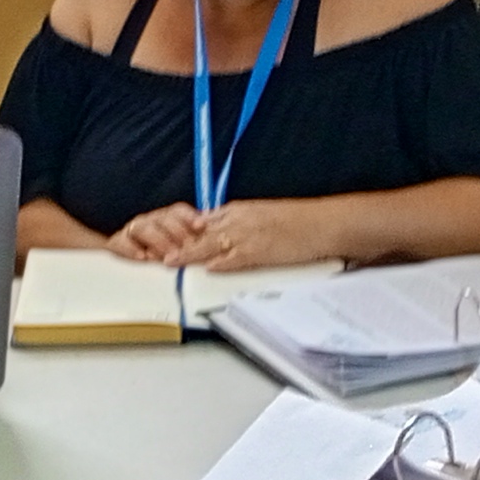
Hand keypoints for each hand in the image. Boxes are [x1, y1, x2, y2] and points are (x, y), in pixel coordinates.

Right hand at [109, 204, 202, 261]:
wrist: (125, 248)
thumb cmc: (156, 247)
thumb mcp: (176, 243)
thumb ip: (192, 239)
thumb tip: (212, 237)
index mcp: (167, 217)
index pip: (179, 211)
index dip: (190, 217)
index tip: (201, 225)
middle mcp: (151, 220)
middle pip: (163, 219)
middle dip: (176, 233)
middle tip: (186, 247)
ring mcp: (135, 229)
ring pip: (144, 228)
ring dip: (157, 241)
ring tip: (166, 255)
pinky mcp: (119, 241)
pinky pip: (123, 241)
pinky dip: (131, 249)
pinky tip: (141, 257)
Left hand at [164, 199, 335, 270]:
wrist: (322, 223)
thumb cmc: (297, 221)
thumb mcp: (262, 215)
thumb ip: (238, 223)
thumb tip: (219, 231)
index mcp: (238, 210)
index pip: (202, 221)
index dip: (182, 233)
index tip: (165, 241)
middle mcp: (238, 220)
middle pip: (200, 232)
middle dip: (177, 243)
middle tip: (157, 253)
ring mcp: (247, 235)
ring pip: (210, 244)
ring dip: (189, 254)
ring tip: (169, 262)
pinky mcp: (259, 250)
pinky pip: (233, 258)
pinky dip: (218, 263)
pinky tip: (206, 268)